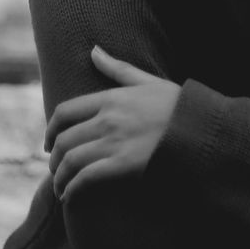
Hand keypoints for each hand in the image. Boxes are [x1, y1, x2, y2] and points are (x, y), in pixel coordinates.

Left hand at [44, 46, 180, 202]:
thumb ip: (116, 68)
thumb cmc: (177, 106)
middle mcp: (107, 119)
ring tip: (63, 189)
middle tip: (56, 171)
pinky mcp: (123, 166)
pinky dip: (73, 190)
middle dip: (54, 160)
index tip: (48, 143)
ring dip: (61, 179)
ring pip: (71, 161)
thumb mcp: (146, 81)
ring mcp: (114, 143)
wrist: (201, 130)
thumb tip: (93, 50)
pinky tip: (72, 198)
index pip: (65, 112)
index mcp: (110, 98)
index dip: (50, 130)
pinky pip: (86, 179)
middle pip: (64, 140)